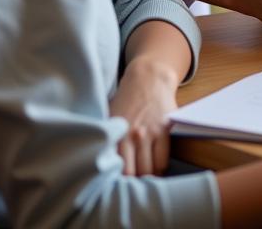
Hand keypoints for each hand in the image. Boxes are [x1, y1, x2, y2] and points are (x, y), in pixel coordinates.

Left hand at [108, 56, 178, 175]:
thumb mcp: (110, 118)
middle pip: (133, 173)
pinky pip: (162, 160)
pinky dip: (159, 167)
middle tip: (131, 182)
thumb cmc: (126, 101)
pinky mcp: (164, 130)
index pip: (114, 169)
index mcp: (115, 133)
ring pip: (149, 169)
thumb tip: (97, 165)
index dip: (116, 181)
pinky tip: (155, 165)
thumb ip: (107, 140)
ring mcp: (149, 133)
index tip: (116, 183)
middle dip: (132, 182)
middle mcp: (131, 135)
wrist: (148, 77)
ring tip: (143, 175)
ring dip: (147, 176)